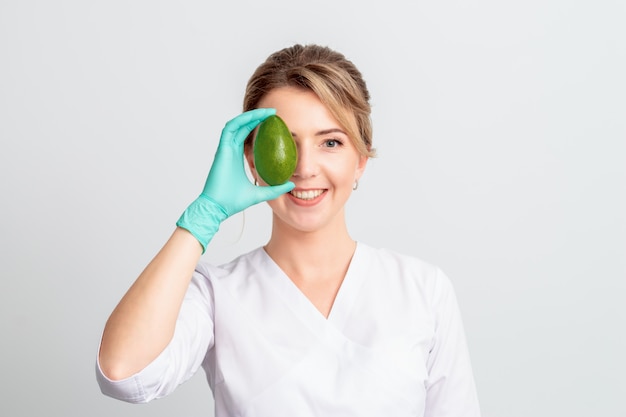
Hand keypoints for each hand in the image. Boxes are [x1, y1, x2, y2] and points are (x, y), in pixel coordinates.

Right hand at [176, 109, 294, 251]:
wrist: (218, 207)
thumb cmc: (233, 202)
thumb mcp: (260, 194)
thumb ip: (274, 189)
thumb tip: (291, 185)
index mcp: (237, 158)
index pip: (247, 136)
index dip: (259, 127)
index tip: (274, 123)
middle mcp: (230, 151)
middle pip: (243, 127)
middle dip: (257, 117)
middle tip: (273, 113)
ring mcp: (225, 149)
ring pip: (237, 125)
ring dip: (250, 116)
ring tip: (266, 112)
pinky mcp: (222, 150)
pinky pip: (229, 129)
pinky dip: (240, 121)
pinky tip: (253, 117)